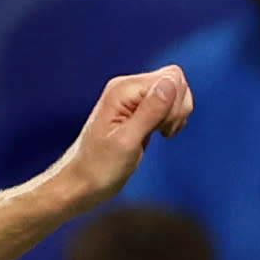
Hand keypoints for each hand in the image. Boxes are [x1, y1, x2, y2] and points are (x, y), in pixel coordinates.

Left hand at [50, 66, 194, 209]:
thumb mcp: (127, 141)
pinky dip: (171, 119)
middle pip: (175, 81)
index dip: (174, 104)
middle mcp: (129, 87)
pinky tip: (159, 133)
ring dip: (175, 115)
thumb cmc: (99, 167)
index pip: (171, 77)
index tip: (161, 130)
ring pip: (175, 92)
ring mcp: (134, 97)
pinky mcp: (139, 109)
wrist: (82, 182)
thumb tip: (171, 82)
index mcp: (124, 89)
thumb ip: (150, 111)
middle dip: (177, 109)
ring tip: (159, 134)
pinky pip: (168, 103)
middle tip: (161, 132)